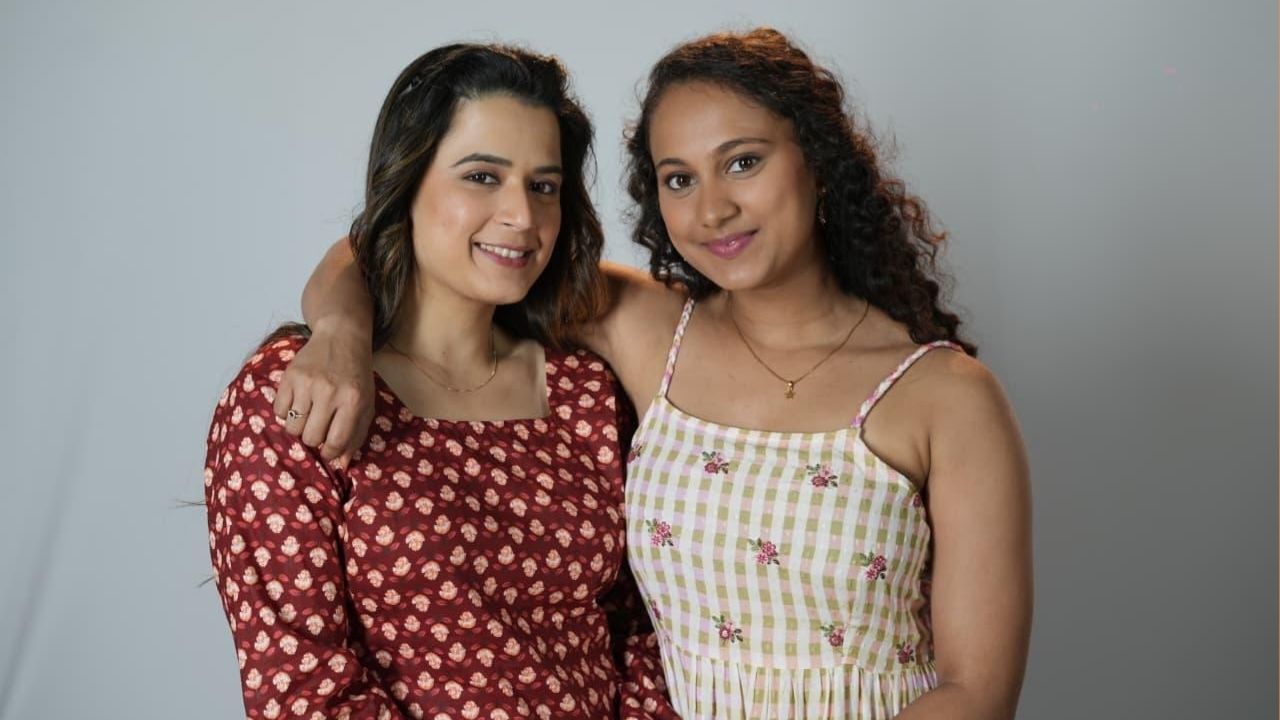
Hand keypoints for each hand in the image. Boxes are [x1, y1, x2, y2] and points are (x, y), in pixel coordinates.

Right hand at [273, 321, 374, 468]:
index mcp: (353, 401)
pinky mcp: (289, 376)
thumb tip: (342, 465)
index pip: (336, 442)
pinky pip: (278, 411)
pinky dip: (285, 412)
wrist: (341, 338)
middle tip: (320, 427)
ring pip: (292, 428)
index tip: (330, 449)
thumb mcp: (366, 404)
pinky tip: (298, 402)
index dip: (331, 452)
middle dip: (315, 439)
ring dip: (299, 427)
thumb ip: (356, 435)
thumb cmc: (356, 377)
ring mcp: (307, 383)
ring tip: (308, 415)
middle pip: (311, 438)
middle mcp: (329, 392)